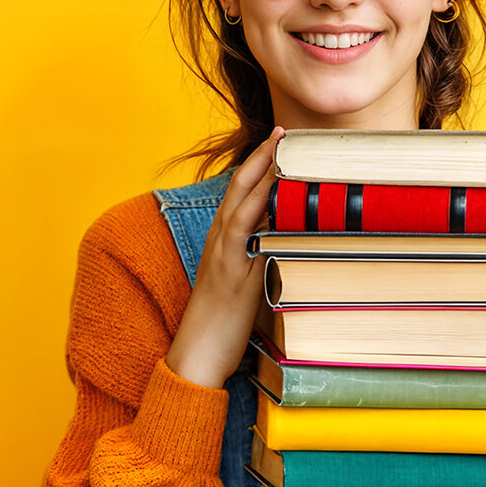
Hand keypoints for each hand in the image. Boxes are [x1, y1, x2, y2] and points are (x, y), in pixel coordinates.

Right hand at [165, 127, 284, 387]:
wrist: (196, 355)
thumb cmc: (222, 322)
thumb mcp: (246, 281)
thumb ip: (261, 255)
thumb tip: (289, 238)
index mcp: (224, 240)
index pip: (242, 192)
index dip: (260, 165)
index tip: (280, 142)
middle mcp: (221, 240)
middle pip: (241, 187)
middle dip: (262, 157)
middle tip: (283, 131)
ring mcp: (224, 254)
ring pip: (242, 202)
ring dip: (262, 172)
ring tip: (282, 148)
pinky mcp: (231, 272)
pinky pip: (243, 232)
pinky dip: (257, 208)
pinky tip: (275, 193)